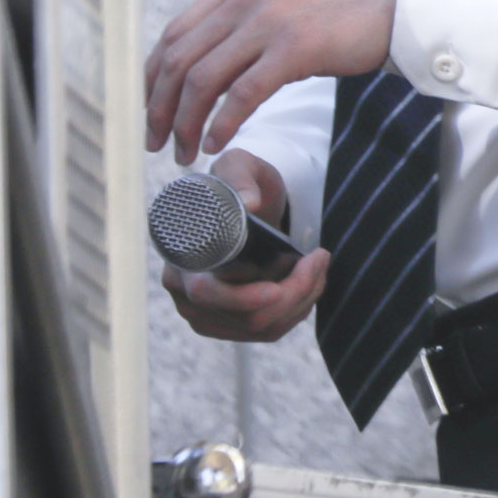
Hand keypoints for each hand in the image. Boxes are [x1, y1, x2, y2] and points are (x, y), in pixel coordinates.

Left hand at [144, 0, 399, 164]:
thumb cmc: (345, 8)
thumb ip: (245, 20)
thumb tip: (213, 63)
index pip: (174, 34)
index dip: (153, 78)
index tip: (151, 110)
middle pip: (179, 59)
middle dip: (159, 108)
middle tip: (156, 142)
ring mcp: (268, 20)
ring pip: (203, 79)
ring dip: (186, 123)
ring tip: (185, 152)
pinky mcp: (294, 46)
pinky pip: (242, 93)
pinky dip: (222, 123)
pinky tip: (217, 144)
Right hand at [160, 151, 330, 341]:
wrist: (242, 204)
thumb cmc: (236, 184)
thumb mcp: (237, 167)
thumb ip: (240, 176)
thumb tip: (250, 203)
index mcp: (179, 257)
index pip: (205, 293)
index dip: (246, 297)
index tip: (283, 278)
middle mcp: (185, 294)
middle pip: (246, 317)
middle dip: (293, 293)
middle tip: (318, 258)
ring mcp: (207, 315)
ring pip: (263, 328)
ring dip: (301, 300)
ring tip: (317, 265)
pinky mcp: (229, 326)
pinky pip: (269, 331)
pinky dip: (296, 310)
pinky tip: (307, 283)